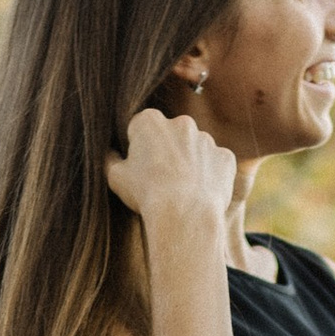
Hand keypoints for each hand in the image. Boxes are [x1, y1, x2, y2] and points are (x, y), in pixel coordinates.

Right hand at [106, 107, 234, 230]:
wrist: (185, 214)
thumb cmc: (147, 194)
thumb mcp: (115, 177)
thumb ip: (110, 159)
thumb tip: (109, 154)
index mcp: (150, 121)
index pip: (141, 129)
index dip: (139, 149)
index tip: (140, 168)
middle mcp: (181, 122)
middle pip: (171, 136)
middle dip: (166, 152)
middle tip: (161, 180)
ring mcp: (206, 139)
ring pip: (195, 149)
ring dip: (189, 164)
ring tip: (182, 191)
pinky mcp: (225, 157)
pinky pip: (216, 164)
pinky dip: (210, 176)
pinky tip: (200, 193)